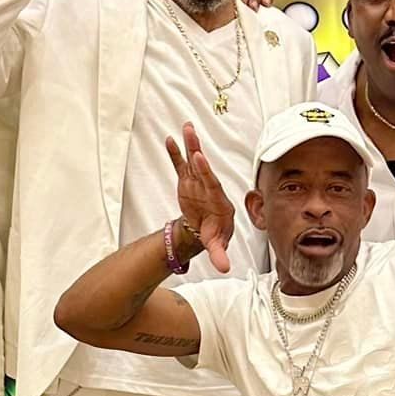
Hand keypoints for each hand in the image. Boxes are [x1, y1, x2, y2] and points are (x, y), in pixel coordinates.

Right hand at [166, 123, 235, 271]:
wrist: (206, 230)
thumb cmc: (215, 235)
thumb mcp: (217, 245)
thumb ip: (219, 254)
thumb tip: (225, 268)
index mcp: (218, 201)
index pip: (211, 184)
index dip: (205, 171)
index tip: (199, 159)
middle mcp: (209, 188)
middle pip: (203, 168)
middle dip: (197, 152)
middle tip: (192, 136)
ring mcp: (198, 182)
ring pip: (193, 162)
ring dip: (190, 145)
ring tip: (186, 127)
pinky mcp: (187, 182)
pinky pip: (181, 165)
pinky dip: (176, 153)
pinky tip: (170, 139)